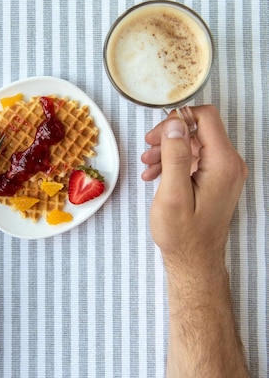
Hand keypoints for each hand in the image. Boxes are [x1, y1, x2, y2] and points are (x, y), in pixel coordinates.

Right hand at [141, 106, 247, 277]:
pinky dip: (175, 161)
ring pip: (195, 143)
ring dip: (169, 149)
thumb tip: (175, 123)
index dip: (178, 119)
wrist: (194, 260)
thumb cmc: (183, 234)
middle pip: (199, 128)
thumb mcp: (173, 193)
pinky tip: (155, 174)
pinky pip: (196, 158)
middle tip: (147, 148)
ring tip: (147, 164)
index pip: (206, 117)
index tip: (157, 133)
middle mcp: (230, 164)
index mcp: (223, 163)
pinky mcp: (217, 179)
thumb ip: (175, 155)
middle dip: (170, 135)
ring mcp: (225, 172)